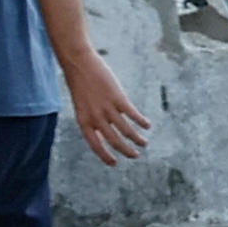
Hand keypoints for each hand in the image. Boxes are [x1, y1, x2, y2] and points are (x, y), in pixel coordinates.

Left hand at [64, 51, 150, 167]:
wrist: (80, 63)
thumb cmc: (80, 83)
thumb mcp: (82, 105)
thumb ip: (92, 119)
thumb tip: (106, 132)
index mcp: (84, 121)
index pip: (96, 145)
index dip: (105, 156)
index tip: (115, 163)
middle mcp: (96, 118)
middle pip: (114, 141)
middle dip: (126, 151)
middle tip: (135, 155)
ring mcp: (107, 108)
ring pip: (126, 130)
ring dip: (137, 139)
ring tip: (144, 144)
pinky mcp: (118, 98)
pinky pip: (133, 115)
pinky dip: (141, 121)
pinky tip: (148, 125)